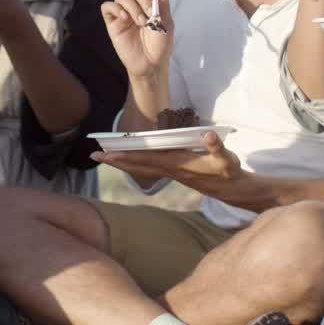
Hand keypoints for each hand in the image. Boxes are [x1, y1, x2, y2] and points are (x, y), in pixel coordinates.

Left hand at [91, 130, 243, 196]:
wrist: (230, 189)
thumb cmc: (227, 171)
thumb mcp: (226, 159)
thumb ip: (216, 146)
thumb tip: (207, 135)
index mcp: (176, 164)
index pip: (146, 159)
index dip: (127, 155)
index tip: (109, 153)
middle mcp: (169, 169)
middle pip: (136, 165)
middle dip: (115, 161)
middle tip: (93, 155)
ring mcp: (168, 171)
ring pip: (139, 167)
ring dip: (120, 162)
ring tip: (102, 157)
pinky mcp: (171, 170)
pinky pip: (145, 167)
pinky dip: (132, 163)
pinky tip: (124, 160)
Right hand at [100, 0, 172, 78]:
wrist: (150, 63)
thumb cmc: (160, 45)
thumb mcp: (165, 23)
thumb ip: (163, 5)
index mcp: (148, 2)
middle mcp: (135, 4)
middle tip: (150, 13)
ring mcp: (123, 13)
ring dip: (133, 6)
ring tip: (141, 22)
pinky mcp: (112, 23)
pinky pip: (107, 7)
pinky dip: (115, 8)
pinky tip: (125, 18)